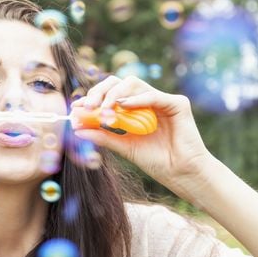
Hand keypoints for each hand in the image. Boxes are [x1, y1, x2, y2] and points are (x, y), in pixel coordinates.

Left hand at [71, 75, 213, 188]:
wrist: (181, 174)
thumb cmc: (156, 161)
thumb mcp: (124, 147)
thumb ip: (103, 136)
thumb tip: (77, 129)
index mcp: (134, 110)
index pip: (110, 94)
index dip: (92, 97)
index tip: (76, 108)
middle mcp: (146, 101)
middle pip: (119, 83)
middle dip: (100, 92)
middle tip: (88, 106)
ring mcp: (161, 100)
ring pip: (133, 84)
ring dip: (115, 95)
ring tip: (103, 110)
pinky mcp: (177, 103)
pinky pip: (153, 95)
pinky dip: (137, 100)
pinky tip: (123, 107)